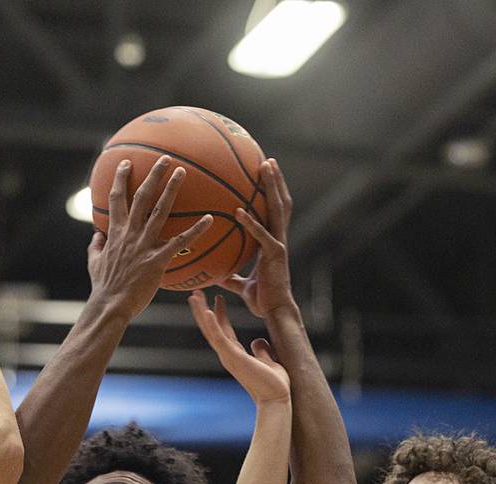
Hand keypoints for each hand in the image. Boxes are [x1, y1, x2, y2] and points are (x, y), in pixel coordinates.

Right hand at [88, 156, 213, 318]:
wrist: (110, 305)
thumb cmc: (104, 287)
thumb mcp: (94, 262)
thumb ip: (96, 246)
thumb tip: (96, 235)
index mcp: (115, 232)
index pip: (116, 198)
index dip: (120, 178)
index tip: (126, 163)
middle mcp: (130, 233)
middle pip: (142, 196)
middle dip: (153, 174)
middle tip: (165, 158)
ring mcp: (144, 245)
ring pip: (160, 210)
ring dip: (171, 189)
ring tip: (182, 172)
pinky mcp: (158, 260)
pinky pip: (181, 241)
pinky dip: (196, 229)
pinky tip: (210, 219)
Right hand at [190, 291, 288, 403]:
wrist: (276, 399)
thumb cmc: (275, 385)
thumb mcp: (269, 361)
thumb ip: (262, 351)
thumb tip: (258, 340)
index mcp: (236, 354)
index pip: (224, 330)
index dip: (219, 314)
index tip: (217, 298)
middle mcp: (228, 354)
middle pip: (211, 328)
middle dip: (203, 310)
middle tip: (195, 292)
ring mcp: (228, 356)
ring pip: (210, 330)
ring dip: (201, 312)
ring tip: (194, 296)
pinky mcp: (233, 358)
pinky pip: (219, 338)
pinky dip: (212, 324)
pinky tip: (206, 311)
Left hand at [219, 158, 292, 317]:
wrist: (275, 312)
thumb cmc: (262, 300)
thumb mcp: (242, 285)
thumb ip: (231, 277)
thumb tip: (216, 276)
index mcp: (272, 242)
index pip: (273, 212)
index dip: (272, 194)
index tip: (266, 176)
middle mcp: (278, 239)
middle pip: (280, 203)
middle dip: (275, 181)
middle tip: (267, 160)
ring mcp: (279, 245)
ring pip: (277, 210)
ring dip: (272, 188)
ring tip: (265, 168)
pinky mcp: (274, 255)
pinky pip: (261, 235)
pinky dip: (251, 222)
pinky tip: (238, 211)